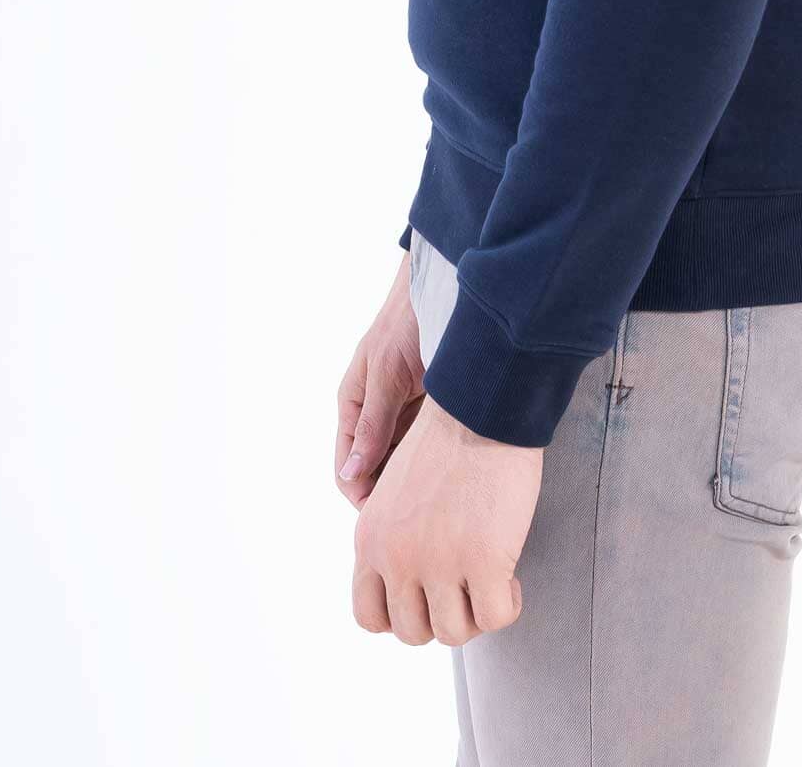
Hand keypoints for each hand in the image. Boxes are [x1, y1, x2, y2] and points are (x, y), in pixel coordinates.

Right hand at [335, 249, 425, 509]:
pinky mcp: (430, 407)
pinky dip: (436, 458)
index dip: (364, 497)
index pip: (348, 469)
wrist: (445, 287)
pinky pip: (427, 443)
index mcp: (353, 406)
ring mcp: (404, 411)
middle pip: (377, 470)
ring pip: (403, 460)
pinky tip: (453, 470)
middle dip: (393, 494)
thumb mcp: (386, 374)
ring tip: (438, 498)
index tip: (389, 516)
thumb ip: (372, 423)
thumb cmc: (406, 323)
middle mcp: (376, 413)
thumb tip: (351, 475)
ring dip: (416, 478)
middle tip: (420, 514)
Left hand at [352, 395, 543, 644]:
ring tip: (492, 583)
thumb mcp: (397, 491)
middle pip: (412, 632)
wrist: (481, 406)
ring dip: (475, 616)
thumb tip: (415, 583)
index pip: (369, 615)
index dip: (402, 616)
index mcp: (369, 538)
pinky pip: (495, 618)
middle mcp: (396, 557)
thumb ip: (395, 537)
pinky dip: (506, 607)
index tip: (428, 596)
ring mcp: (438, 563)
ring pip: (453, 633)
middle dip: (442, 617)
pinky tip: (511, 581)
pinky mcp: (484, 561)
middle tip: (465, 589)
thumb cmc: (448, 438)